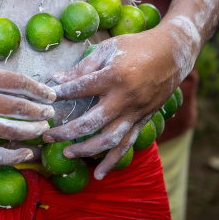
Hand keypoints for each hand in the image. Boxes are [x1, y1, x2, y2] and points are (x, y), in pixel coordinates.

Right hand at [0, 59, 55, 164]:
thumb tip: (24, 86)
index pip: (19, 82)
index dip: (39, 90)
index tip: (50, 95)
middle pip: (19, 107)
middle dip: (40, 112)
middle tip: (50, 114)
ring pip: (11, 131)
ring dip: (33, 131)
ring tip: (43, 129)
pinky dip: (13, 157)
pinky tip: (26, 153)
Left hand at [44, 27, 188, 179]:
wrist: (173, 53)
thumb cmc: (136, 46)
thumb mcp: (107, 49)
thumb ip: (82, 67)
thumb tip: (56, 79)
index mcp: (113, 76)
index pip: (79, 89)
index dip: (60, 94)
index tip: (46, 99)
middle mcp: (124, 98)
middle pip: (90, 123)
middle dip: (65, 132)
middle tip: (47, 136)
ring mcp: (135, 112)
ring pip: (109, 140)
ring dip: (86, 150)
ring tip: (67, 154)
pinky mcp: (143, 120)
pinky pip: (127, 145)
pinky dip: (113, 161)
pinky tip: (98, 173)